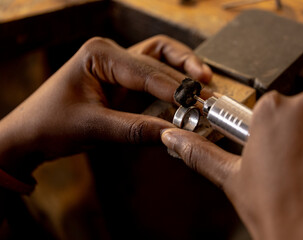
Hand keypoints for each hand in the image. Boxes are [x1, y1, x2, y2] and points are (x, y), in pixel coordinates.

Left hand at [0, 35, 211, 179]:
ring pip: (161, 59)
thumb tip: (173, 135)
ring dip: (184, 71)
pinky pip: (154, 77)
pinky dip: (172, 84)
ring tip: (206, 85)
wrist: (30, 134)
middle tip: (208, 97)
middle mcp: (112, 54)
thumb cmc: (51, 124)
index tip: (198, 104)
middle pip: (159, 61)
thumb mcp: (94, 128)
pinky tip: (186, 95)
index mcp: (100, 54)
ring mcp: (119, 67)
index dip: (175, 89)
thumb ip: (135, 130)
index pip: (147, 70)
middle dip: (185, 80)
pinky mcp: (123, 82)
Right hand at [162, 91, 302, 239]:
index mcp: (269, 109)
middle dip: (291, 131)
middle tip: (288, 161)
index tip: (273, 147)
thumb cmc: (273, 205)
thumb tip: (172, 138)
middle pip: (295, 110)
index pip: (268, 108)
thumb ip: (198, 151)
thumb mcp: (230, 175)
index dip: (269, 131)